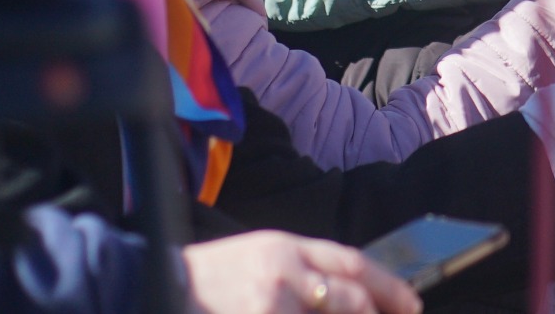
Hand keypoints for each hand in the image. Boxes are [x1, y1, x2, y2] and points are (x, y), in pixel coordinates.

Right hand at [184, 231, 420, 313]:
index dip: (386, 284)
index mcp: (285, 246)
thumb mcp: (256, 258)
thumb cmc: (204, 279)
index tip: (410, 302)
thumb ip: (299, 271)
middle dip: (377, 310)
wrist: (145, 282)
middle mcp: (283, 270)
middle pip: (349, 293)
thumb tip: (344, 297)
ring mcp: (270, 301)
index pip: (350, 261)